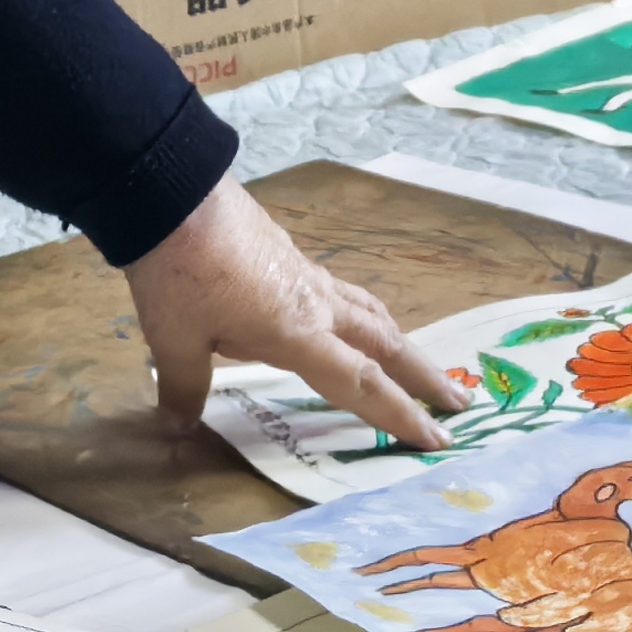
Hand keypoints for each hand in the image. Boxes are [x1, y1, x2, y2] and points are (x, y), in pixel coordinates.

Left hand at [123, 178, 464, 452]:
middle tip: (458, 403)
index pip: (363, 383)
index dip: (401, 415)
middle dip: (424, 376)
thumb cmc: (179, 272)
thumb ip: (184, 389)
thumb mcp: (175, 342)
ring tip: (416, 361)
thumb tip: (174, 430)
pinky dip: (364, 313)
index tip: (436, 439)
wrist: (173, 192)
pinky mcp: (290, 255)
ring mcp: (307, 275)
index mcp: (298, 332)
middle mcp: (316, 304)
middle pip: (386, 342)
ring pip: (369, 311)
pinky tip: (349, 317)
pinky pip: (343, 292)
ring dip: (399, 341)